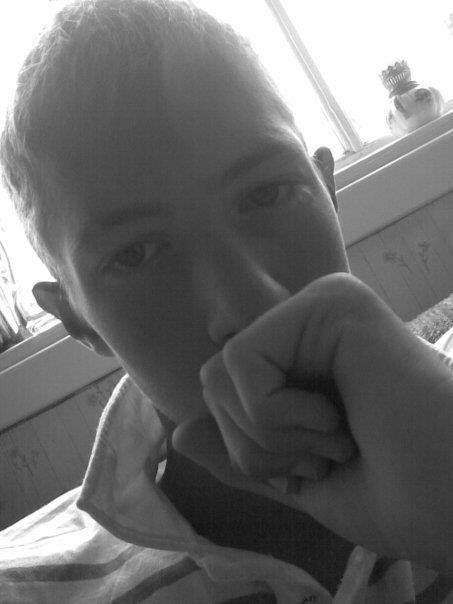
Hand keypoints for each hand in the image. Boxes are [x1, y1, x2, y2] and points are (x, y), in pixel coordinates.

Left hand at [173, 273, 452, 571]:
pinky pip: (244, 363)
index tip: (318, 461)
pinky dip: (280, 416)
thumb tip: (178, 431)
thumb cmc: (392, 494)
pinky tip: (340, 417)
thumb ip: (237, 453)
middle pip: (213, 380)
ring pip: (221, 373)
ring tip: (338, 436)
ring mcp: (319, 304)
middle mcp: (308, 320)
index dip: (250, 444)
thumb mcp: (295, 479)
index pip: (223, 389)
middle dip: (258, 445)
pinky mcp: (328, 303)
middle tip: (326, 451)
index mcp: (304, 355)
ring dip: (273, 436)